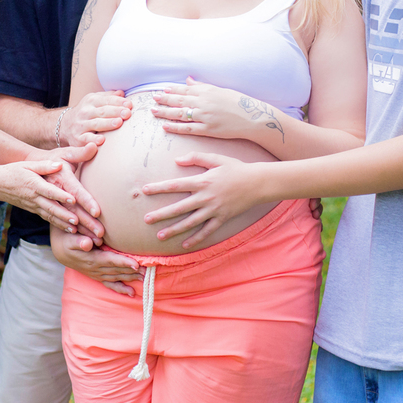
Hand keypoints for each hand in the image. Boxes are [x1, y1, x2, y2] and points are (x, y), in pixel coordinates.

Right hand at [26, 143, 104, 238]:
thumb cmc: (15, 170)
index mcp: (34, 184)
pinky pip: (48, 219)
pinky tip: (71, 230)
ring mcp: (34, 206)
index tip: (73, 200)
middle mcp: (34, 197)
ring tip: (78, 229)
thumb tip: (58, 165)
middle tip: (80, 221)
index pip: (49, 191)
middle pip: (52, 208)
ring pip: (51, 216)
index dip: (61, 196)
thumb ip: (44, 165)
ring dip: (64, 223)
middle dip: (66, 215)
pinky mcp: (35, 211)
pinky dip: (59, 225)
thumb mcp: (28, 164)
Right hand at [50, 225, 140, 296]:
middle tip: (149, 271)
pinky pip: (110, 284)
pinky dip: (121, 288)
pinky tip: (131, 293)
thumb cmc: (67, 240)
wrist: (61, 250)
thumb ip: (79, 241)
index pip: (111, 260)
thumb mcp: (70, 238)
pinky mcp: (97, 276)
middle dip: (133, 271)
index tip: (136, 264)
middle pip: (117, 270)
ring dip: (130, 278)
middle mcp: (96, 269)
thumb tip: (87, 243)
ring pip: (116, 277)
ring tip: (145, 278)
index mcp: (92, 258)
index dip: (124, 262)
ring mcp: (97, 274)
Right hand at [60, 91, 132, 146]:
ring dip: (107, 123)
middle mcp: (85, 112)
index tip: (129, 105)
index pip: (106, 100)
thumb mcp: (95, 100)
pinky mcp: (78, 138)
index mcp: (91, 100)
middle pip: (102, 111)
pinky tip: (102, 140)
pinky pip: (86, 138)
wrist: (65, 125)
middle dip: (116, 112)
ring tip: (118, 123)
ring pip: (95, 123)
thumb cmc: (86, 112)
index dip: (118, 102)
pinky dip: (93, 139)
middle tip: (127, 113)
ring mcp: (81, 124)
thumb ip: (109, 97)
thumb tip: (122, 93)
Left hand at [140, 152, 267, 249]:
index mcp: (202, 181)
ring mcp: (214, 210)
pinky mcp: (222, 218)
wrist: (257, 183)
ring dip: (174, 230)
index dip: (159, 188)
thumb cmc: (236, 168)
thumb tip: (177, 160)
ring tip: (159, 235)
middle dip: (161, 214)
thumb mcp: (216, 158)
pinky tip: (184, 245)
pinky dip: (195, 239)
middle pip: (179, 208)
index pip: (175, 185)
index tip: (145, 190)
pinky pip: (206, 231)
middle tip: (146, 219)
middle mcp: (206, 197)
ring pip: (190, 222)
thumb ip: (196, 157)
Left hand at [151, 77, 282, 142]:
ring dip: (165, 113)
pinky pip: (188, 129)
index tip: (161, 90)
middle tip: (153, 99)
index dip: (172, 90)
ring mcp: (205, 116)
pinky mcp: (208, 130)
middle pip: (179, 100)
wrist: (253, 117)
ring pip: (180, 114)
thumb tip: (188, 80)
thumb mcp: (220, 90)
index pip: (185, 90)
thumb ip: (202, 86)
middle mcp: (204, 102)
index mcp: (207, 91)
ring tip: (154, 111)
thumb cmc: (238, 103)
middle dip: (165, 99)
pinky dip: (175, 128)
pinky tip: (165, 127)